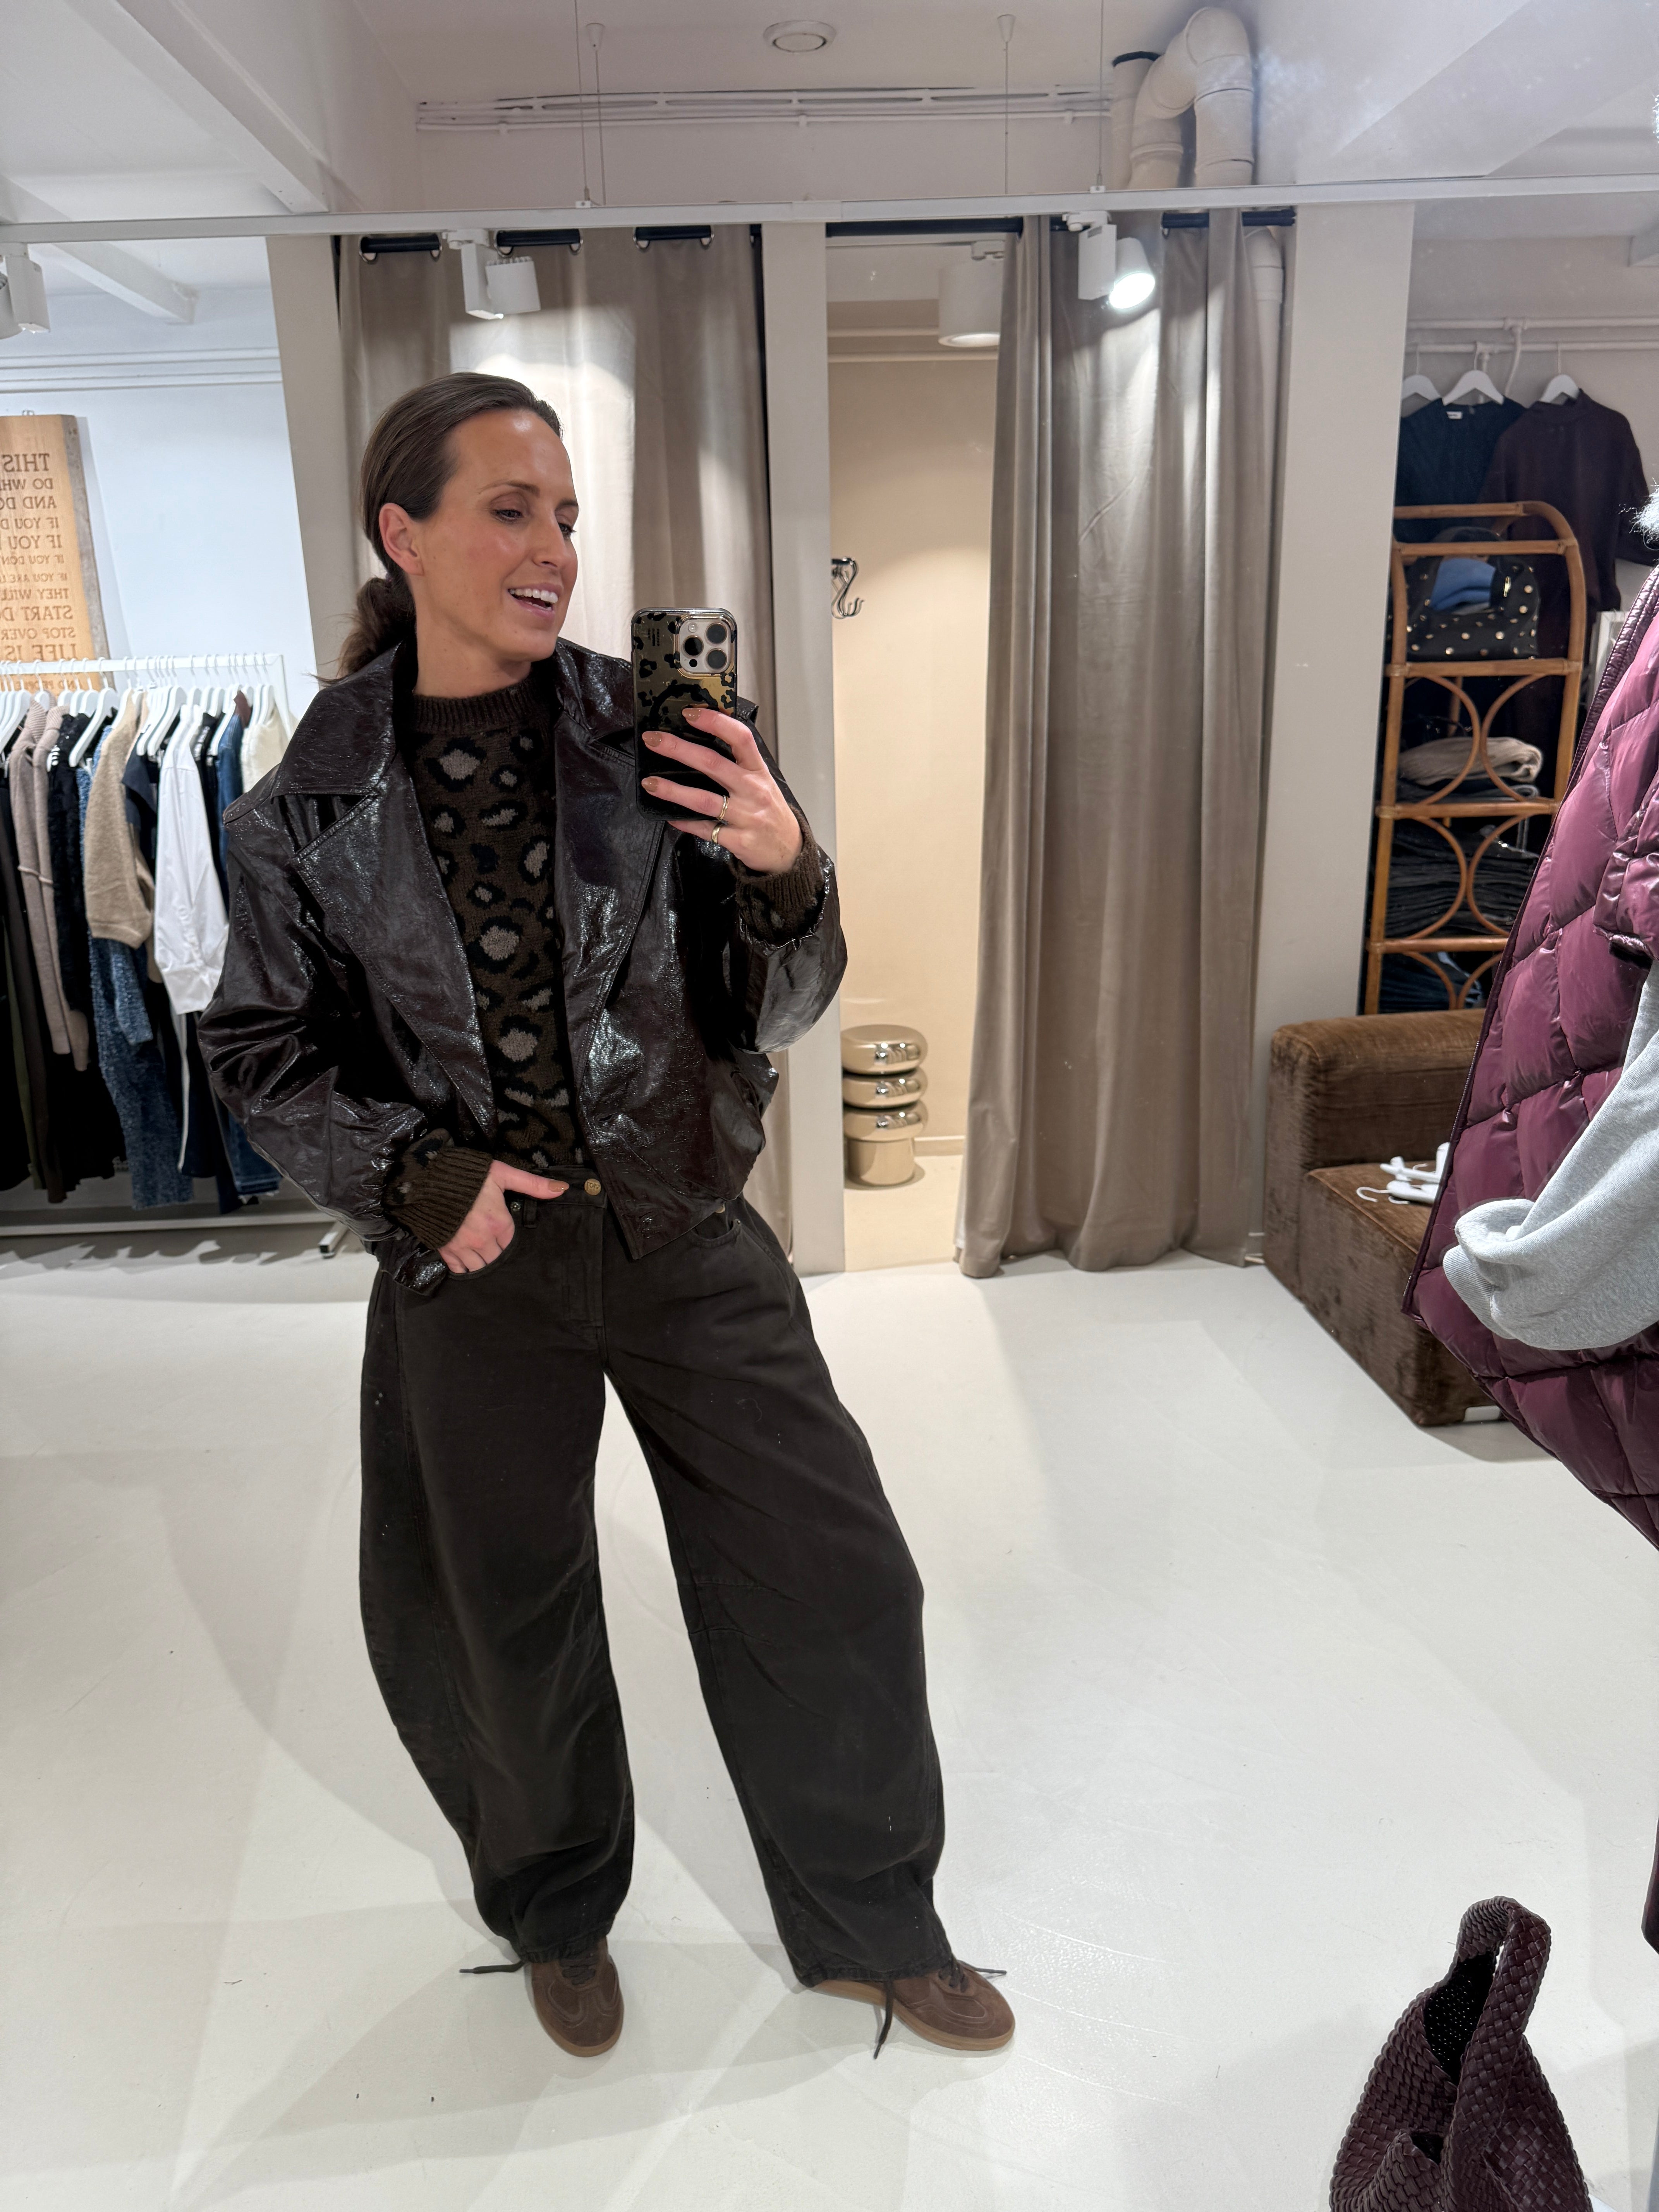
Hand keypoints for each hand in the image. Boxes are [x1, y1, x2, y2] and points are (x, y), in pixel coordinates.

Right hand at [440, 1159, 566, 1274]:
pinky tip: (468, 1263)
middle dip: (497, 1255)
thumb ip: (532, 1184)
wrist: (428, 1180)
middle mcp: (483, 1240)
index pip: (511, 1244)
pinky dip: (465, 1269)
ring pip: (480, 1268)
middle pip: (497, 1259)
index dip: (508, 1240)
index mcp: (499, 1224)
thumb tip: (562, 1189)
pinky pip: (460, 1269)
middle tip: (494, 1249)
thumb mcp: (503, 1174)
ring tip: (483, 1257)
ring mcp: (463, 1247)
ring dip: (483, 1265)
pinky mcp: (446, 1250)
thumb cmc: (468, 1176)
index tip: (503, 1235)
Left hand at [642, 708, 803, 875]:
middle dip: (679, 749)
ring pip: (704, 800)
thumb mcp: (763, 783)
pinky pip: (705, 829)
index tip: (690, 713)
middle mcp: (753, 791)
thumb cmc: (770, 812)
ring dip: (673, 790)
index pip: (740, 738)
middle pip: (713, 764)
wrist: (788, 851)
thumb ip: (738, 765)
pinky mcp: (738, 840)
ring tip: (650, 783)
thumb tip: (703, 741)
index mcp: (758, 772)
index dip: (715, 722)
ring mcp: (746, 817)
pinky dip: (685, 822)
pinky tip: (670, 816)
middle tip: (654, 740)